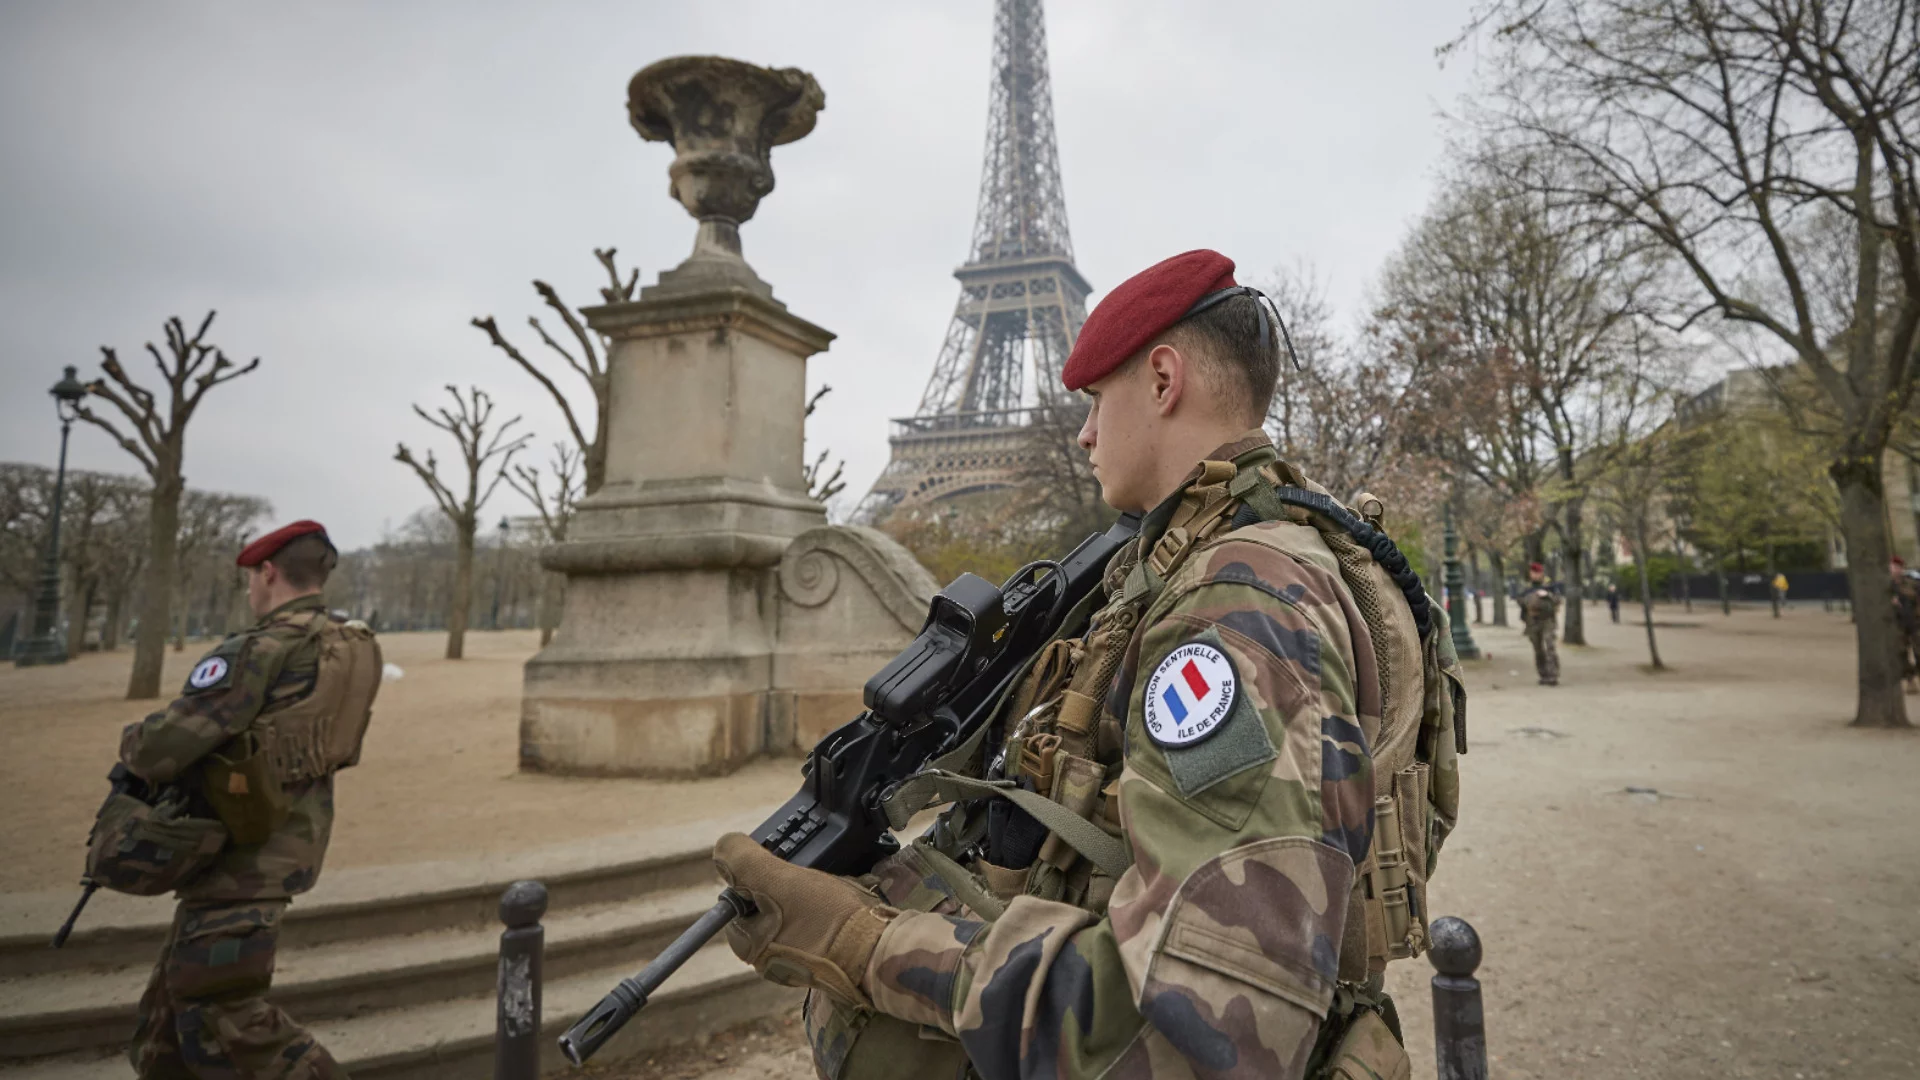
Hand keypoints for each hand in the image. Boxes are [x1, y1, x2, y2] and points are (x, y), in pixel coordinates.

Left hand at [711, 833, 896, 1007]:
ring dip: (810, 893)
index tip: (781, 868)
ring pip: (796, 912)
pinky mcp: (829, 959)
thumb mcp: (778, 881)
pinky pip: (820, 924)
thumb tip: (723, 846)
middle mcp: (772, 960)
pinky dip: (829, 908)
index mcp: (752, 947)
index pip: (739, 901)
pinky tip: (843, 901)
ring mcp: (802, 962)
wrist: (880, 952)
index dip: (757, 876)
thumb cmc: (826, 919)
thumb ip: (744, 862)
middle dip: (788, 884)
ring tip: (829, 887)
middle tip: (807, 875)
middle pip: (770, 905)